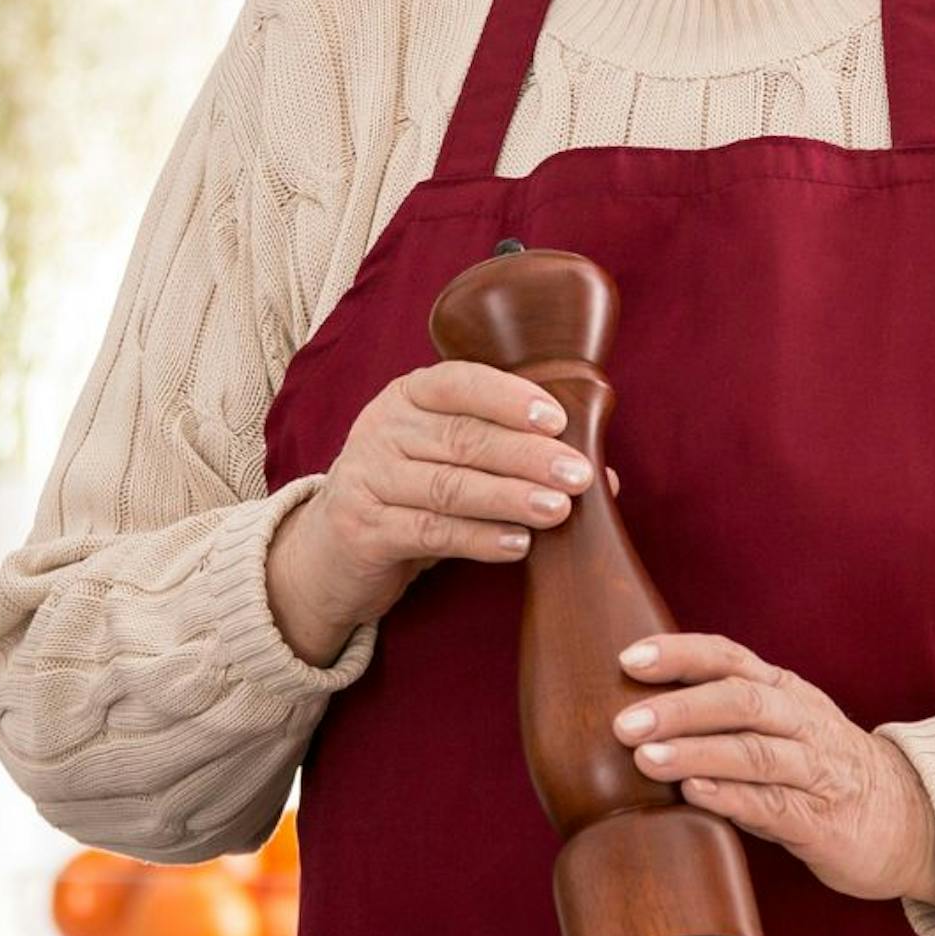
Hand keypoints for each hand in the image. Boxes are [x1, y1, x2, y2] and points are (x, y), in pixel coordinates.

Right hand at [265, 363, 594, 664]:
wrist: (330, 551)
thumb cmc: (410, 495)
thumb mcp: (450, 463)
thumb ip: (515, 458)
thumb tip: (604, 474)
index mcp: (407, 398)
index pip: (459, 384)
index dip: (508, 398)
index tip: (558, 419)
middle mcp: (382, 429)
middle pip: (462, 438)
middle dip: (527, 456)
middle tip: (578, 475)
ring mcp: (367, 478)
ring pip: (448, 486)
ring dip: (509, 497)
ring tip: (558, 510)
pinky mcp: (363, 530)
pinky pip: (429, 531)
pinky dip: (478, 538)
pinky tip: (518, 545)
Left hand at [610, 634, 934, 905]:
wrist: (912, 819)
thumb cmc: (823, 770)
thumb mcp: (781, 727)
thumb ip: (724, 715)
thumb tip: (637, 707)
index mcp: (784, 693)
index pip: (728, 658)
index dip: (680, 654)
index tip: (628, 658)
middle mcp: (801, 722)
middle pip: (740, 701)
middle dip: (679, 708)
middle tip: (623, 723)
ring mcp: (817, 771)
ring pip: (756, 752)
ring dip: (698, 752)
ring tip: (646, 758)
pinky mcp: (825, 821)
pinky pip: (776, 806)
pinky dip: (733, 798)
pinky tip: (695, 794)